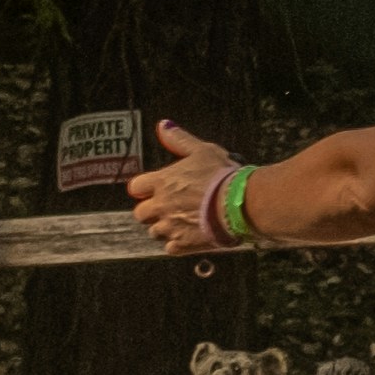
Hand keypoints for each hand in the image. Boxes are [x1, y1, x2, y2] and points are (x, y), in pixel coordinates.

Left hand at [125, 118, 239, 258]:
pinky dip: (178, 244)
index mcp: (161, 182)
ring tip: (184, 222)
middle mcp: (160, 206)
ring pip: (155, 232)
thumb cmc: (221, 175)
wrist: (239, 205)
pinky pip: (170, 248)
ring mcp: (170, 227)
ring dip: (166, 228)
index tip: (155, 189)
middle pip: (140, 213)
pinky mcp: (182, 244)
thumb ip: (179, 140)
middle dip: (152, 211)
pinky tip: (191, 235)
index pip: (136, 187)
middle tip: (170, 207)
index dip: (144, 189)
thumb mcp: (202, 150)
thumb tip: (163, 126)